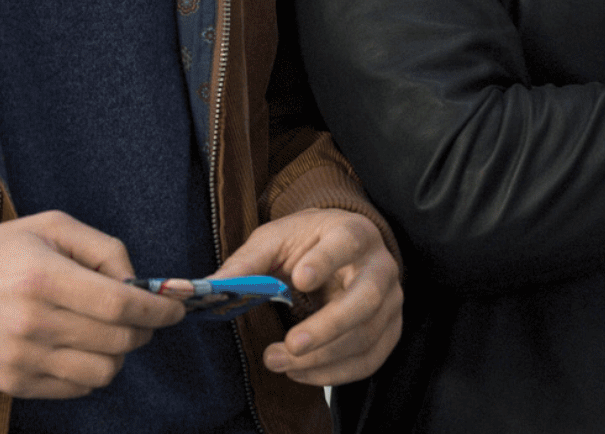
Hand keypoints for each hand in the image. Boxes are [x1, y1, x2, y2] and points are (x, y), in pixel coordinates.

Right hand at [0, 210, 184, 399]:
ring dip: (118, 355)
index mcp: (44, 278)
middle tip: (141, 318)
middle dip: (143, 330)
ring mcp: (22, 358)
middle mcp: (34, 322)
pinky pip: (76, 389)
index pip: (120, 304)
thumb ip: (103, 248)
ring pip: (103, 373)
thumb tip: (139, 281)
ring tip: (107, 334)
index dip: (157, 310)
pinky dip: (91, 372)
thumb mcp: (50, 227)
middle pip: (118, 341)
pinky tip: (80, 349)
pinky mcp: (14, 383)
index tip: (174, 309)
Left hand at [211, 209, 401, 385]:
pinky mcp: (389, 330)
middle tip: (291, 345)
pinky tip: (301, 373)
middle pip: (365, 298)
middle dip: (327, 326)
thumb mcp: (274, 240)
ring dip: (323, 358)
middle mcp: (380, 266)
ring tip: (279, 362)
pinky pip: (369, 359)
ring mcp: (391, 300)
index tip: (299, 280)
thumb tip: (213, 287)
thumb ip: (247, 262)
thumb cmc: (308, 243)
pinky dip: (335, 373)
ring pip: (366, 336)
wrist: (342, 248)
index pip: (346, 243)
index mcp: (353, 232)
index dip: (325, 262)